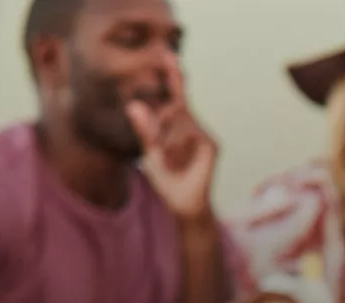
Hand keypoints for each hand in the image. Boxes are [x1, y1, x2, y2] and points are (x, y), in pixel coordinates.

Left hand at [128, 54, 217, 220]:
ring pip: (177, 123)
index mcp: (179, 125)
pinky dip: (175, 147)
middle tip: (157, 149)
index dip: (173, 76)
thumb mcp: (149, 154)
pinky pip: (187, 135)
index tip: (168, 56)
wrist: (184, 204)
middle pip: (174, 108)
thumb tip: (133, 104)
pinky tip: (177, 162)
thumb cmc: (167, 180)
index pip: (176, 96)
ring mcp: (204, 133)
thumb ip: (144, 129)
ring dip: (165, 142)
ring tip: (167, 162)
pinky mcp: (211, 143)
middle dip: (159, 124)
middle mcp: (194, 125)